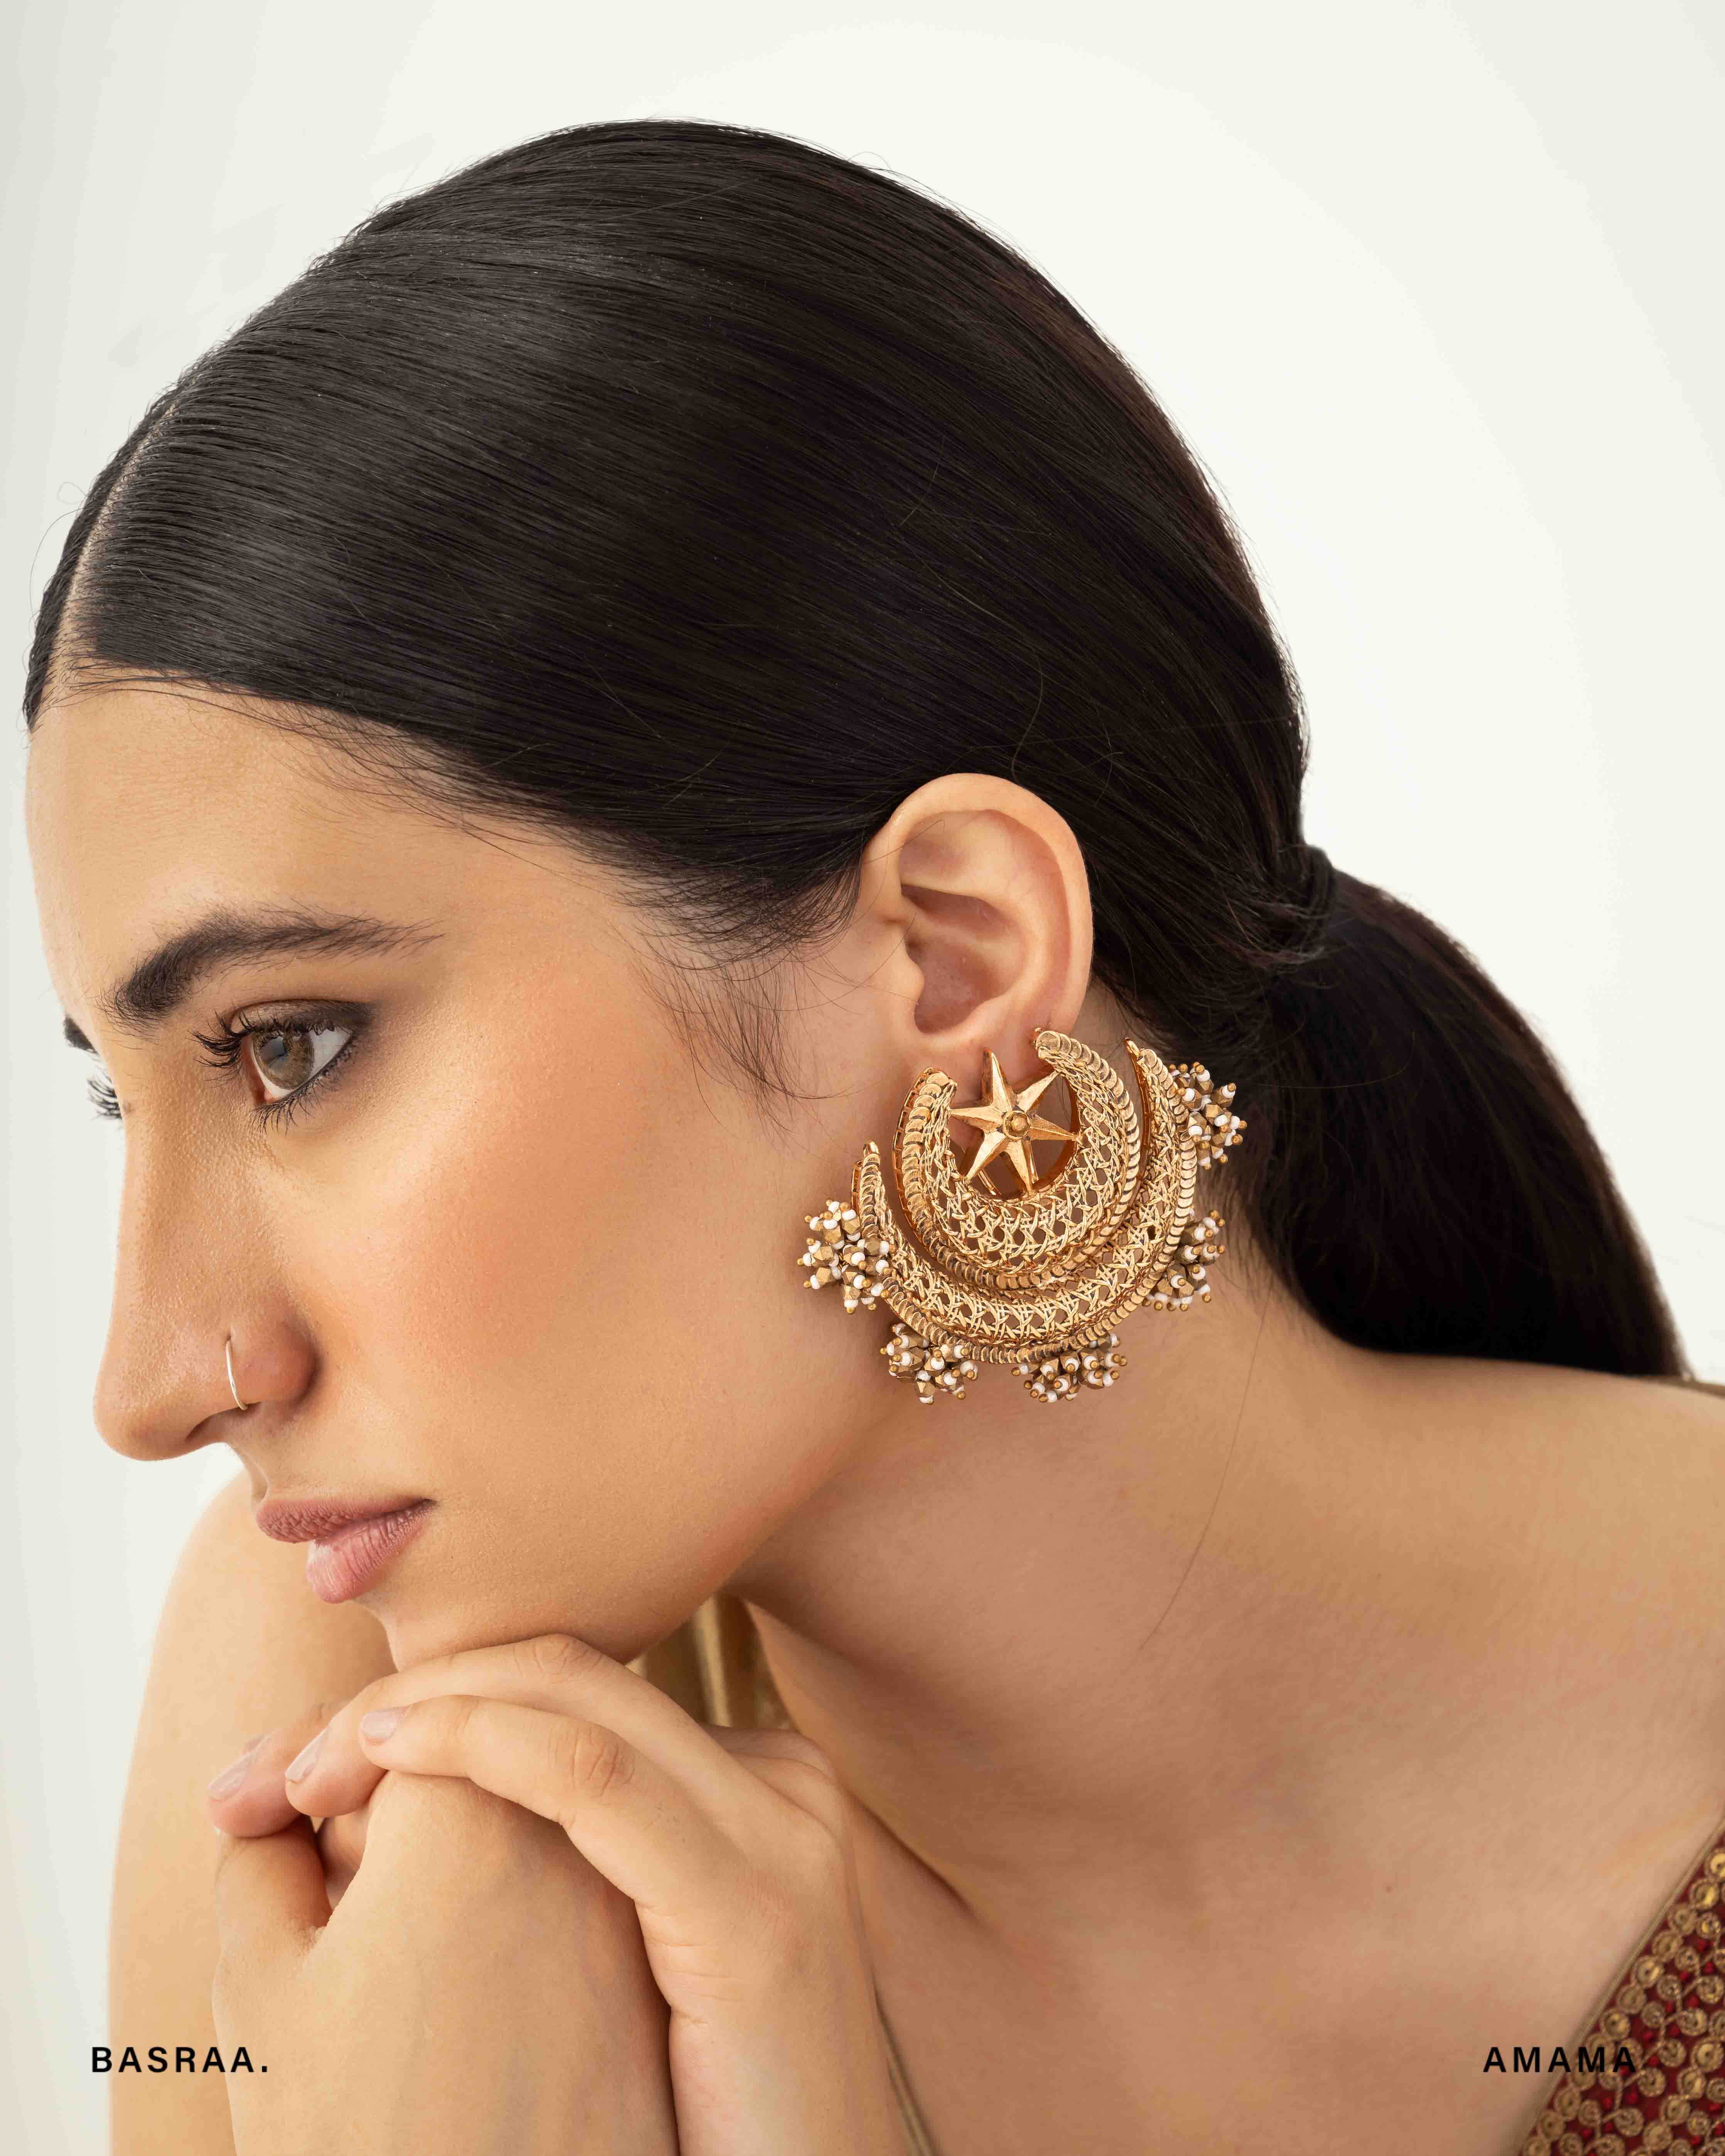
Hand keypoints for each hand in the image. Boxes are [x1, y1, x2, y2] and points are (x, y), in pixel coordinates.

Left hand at [209, 1633, 908, 2155]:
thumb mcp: (658, 1965)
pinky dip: (473, 1746)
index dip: (447, 1692)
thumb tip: (460, 1814)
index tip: (326, 1752)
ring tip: (316, 1761)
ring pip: (572, 1699)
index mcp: (758, 1785)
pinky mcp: (753, 1912)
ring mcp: (779, 1835)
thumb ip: (598, 1873)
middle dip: (421, 1685)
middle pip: (568, 1672)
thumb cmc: (709, 2122)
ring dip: (426, 1707)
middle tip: (298, 1751)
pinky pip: (590, 1779)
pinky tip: (383, 1757)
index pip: (580, 1687)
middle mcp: (780, 1783)